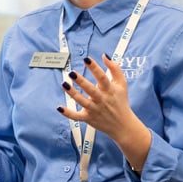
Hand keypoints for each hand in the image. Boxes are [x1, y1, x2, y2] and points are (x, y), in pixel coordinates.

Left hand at [58, 54, 151, 169]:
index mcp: (109, 90)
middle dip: (81, 81)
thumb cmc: (121, 101)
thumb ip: (115, 68)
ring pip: (82, 101)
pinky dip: (68, 113)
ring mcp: (94, 109)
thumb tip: (104, 55)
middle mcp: (101, 99)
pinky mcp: (89, 118)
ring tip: (64, 84)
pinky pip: (77, 117)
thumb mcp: (122, 84)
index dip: (94, 67)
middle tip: (72, 73)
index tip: (86, 59)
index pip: (102, 77)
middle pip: (90, 89)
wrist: (123, 125)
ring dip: (72, 93)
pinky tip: (59, 107)